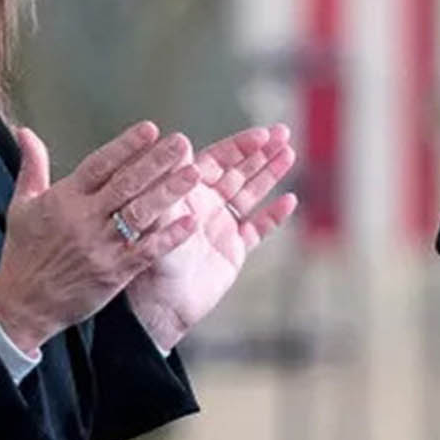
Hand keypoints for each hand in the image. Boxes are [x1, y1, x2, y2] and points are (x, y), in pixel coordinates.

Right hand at [0, 122, 200, 354]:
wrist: (23, 303)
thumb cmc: (24, 253)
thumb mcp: (21, 205)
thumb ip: (32, 165)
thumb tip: (25, 132)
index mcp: (64, 199)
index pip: (99, 165)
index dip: (125, 146)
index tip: (150, 129)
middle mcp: (84, 219)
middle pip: (126, 184)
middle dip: (156, 161)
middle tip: (182, 142)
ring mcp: (101, 246)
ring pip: (140, 213)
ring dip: (169, 192)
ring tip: (194, 173)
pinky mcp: (114, 272)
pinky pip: (147, 251)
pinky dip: (169, 236)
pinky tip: (190, 221)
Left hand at [124, 123, 298, 352]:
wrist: (159, 306)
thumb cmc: (149, 261)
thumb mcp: (157, 217)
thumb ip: (171, 182)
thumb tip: (181, 144)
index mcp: (186, 193)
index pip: (217, 160)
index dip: (240, 146)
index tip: (262, 134)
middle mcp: (205, 205)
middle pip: (239, 171)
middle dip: (261, 152)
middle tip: (283, 132)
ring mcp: (221, 227)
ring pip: (251, 193)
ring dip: (271, 174)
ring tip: (290, 154)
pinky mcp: (233, 251)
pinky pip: (258, 229)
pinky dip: (274, 215)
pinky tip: (289, 200)